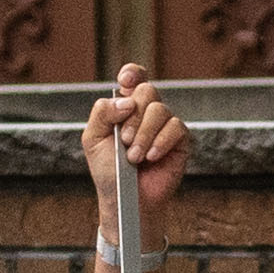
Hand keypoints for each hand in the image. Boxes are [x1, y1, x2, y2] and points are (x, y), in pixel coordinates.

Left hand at [85, 65, 190, 216]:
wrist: (126, 199)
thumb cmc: (108, 171)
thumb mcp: (93, 139)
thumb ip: (102, 113)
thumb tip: (126, 101)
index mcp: (125, 106)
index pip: (134, 78)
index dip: (132, 73)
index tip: (125, 81)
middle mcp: (147, 111)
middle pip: (146, 91)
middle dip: (133, 117)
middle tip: (124, 141)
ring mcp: (165, 124)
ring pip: (160, 110)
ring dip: (144, 134)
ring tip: (134, 157)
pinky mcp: (180, 140)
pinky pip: (176, 127)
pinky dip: (160, 142)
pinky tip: (151, 157)